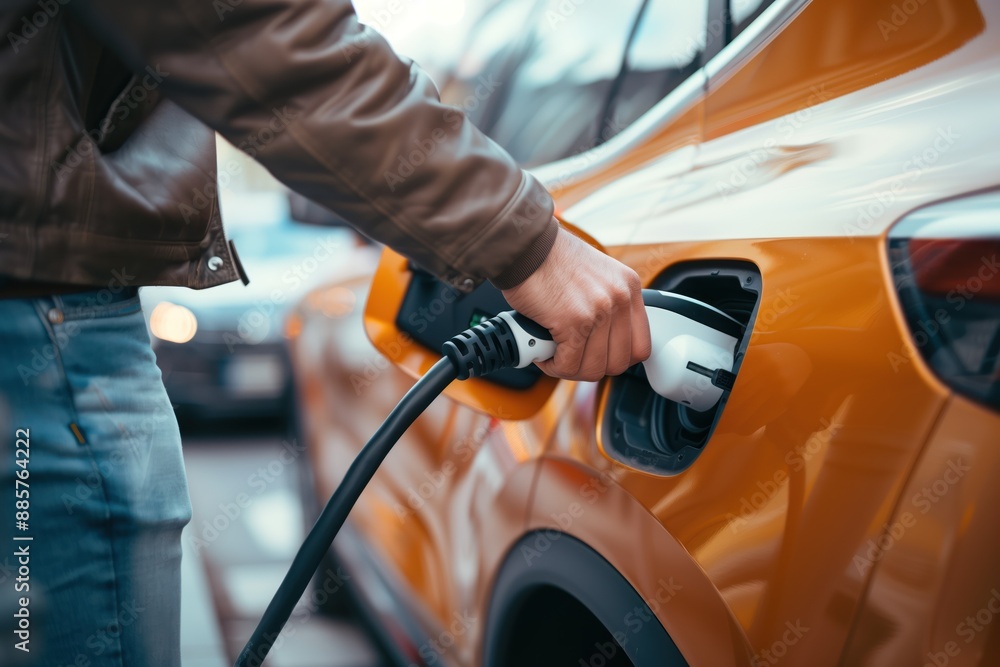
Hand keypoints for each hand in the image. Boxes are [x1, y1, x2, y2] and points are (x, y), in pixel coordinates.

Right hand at [501, 226, 650, 380]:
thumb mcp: (595, 275)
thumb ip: (605, 303)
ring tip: (554, 353)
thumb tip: (602, 340)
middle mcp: (620, 298)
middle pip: (618, 362)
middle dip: (591, 366)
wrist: (525, 245)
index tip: (598, 355)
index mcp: (629, 286)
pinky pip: (568, 364)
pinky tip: (543, 353)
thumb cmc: (549, 258)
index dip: (617, 358)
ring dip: (569, 367)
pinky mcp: (573, 322)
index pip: (640, 345)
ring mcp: (599, 311)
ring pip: (593, 368)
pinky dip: (553, 365)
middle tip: (572, 357)